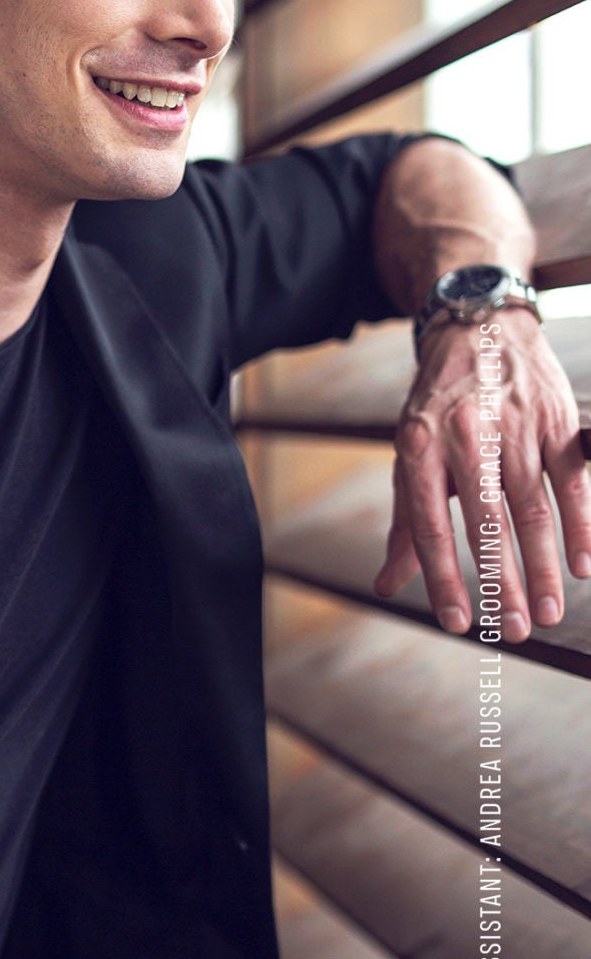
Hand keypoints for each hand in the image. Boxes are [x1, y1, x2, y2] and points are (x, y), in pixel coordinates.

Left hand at [373, 306, 590, 639]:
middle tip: (517, 631)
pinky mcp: (556, 417)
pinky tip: (583, 565)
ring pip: (533, 509)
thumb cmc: (438, 408)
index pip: (430, 526)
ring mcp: (515, 425)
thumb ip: (404, 523)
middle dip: (503, 584)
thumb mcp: (409, 458)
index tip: (460, 624)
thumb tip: (387, 584)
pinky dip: (582, 526)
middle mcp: (466, 436)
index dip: (443, 579)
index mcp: (418, 448)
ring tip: (548, 612)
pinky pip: (574, 481)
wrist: (479, 327)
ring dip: (543, 567)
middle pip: (487, 524)